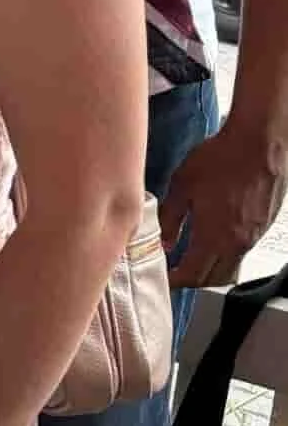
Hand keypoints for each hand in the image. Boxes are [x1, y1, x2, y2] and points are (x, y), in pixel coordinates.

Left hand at [162, 118, 287, 286]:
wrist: (259, 144)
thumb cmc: (218, 160)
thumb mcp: (182, 186)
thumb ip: (171, 218)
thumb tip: (165, 241)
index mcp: (214, 237)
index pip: (192, 274)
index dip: (175, 281)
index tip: (162, 279)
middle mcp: (237, 244)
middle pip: (213, 278)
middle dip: (191, 281)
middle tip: (174, 272)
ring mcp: (254, 237)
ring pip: (230, 267)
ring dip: (210, 270)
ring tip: (190, 258)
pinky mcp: (263, 226)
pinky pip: (242, 252)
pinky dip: (224, 255)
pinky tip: (211, 240)